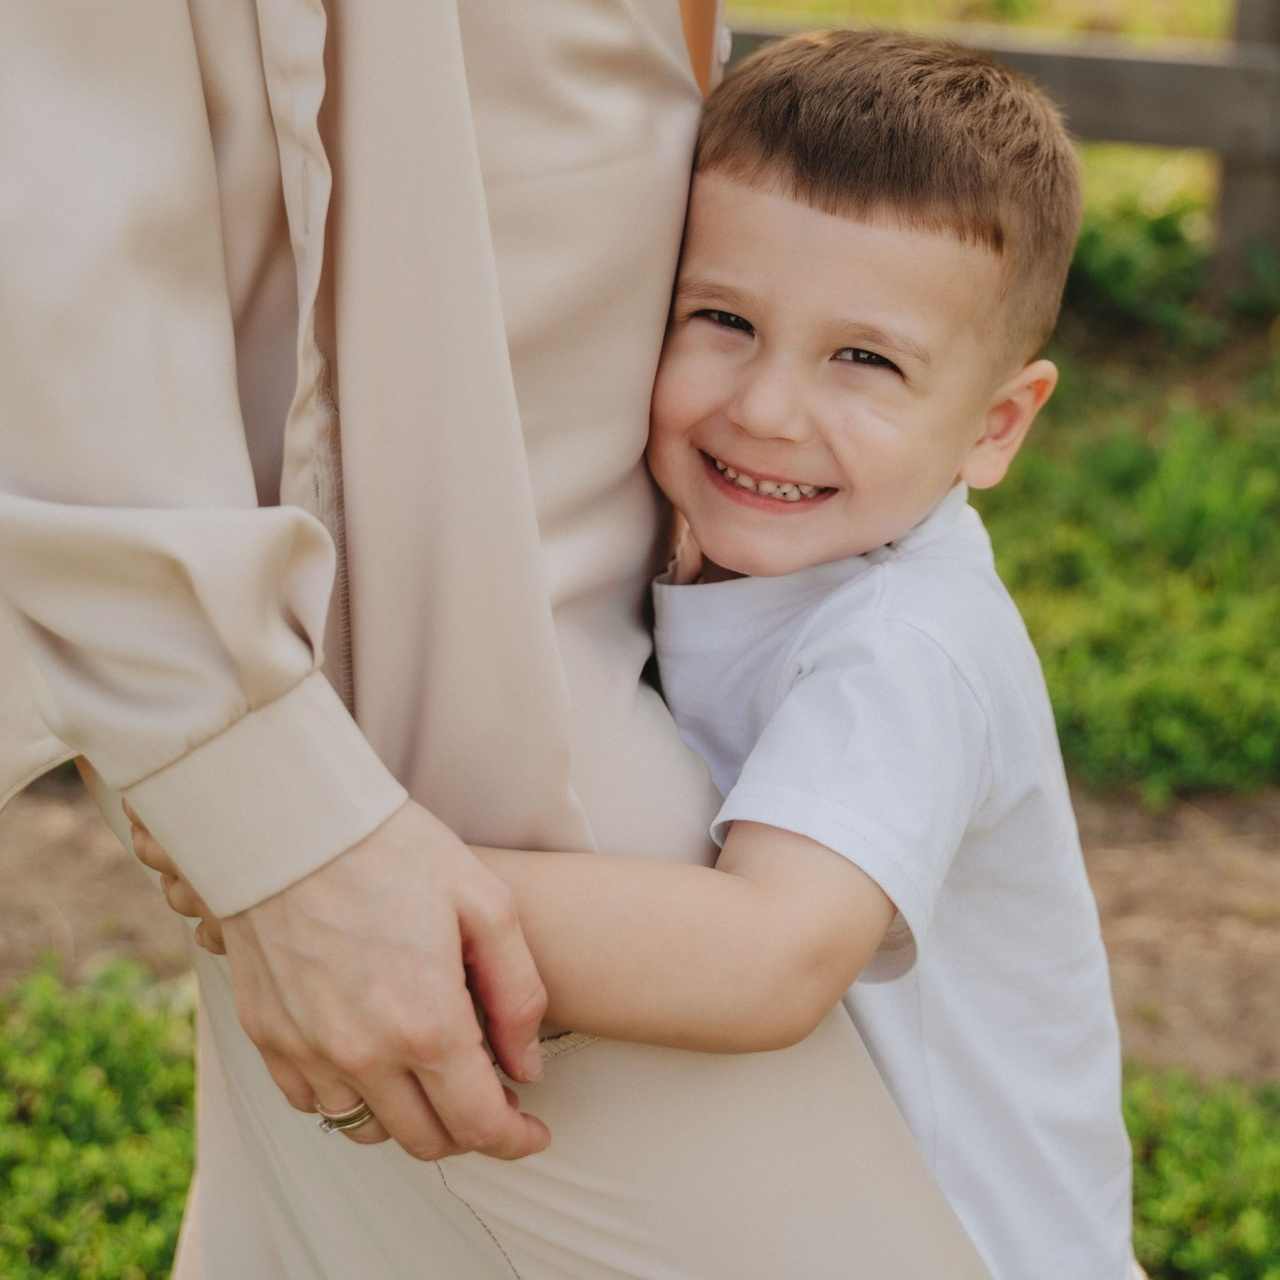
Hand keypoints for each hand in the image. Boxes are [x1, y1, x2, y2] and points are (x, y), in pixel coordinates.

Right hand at [128, 799, 549, 1161]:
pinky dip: (350, 1096)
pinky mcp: (267, 1036)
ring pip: (367, 1129)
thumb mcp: (486, 903)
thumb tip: (528, 1067)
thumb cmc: (395, 850)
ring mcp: (307, 1050)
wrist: (291, 821)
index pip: (479, 1125)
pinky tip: (372, 1058)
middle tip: (491, 1101)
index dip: (516, 1140)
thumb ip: (518, 993)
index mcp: (427, 1024)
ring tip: (432, 1076)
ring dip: (409, 1117)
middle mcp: (364, 1054)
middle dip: (469, 1132)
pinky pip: (312, 1101)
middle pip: (426, 1140)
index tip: (533, 1132)